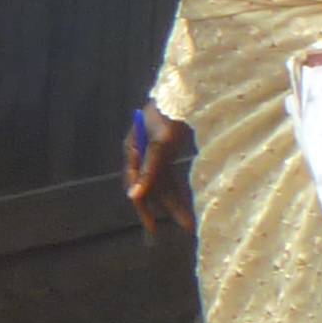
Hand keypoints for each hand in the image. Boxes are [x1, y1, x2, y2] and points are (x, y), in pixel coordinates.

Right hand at [125, 109, 193, 232]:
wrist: (181, 94)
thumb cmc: (167, 116)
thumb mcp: (160, 144)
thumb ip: (148, 170)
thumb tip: (135, 195)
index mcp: (132, 152)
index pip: (135, 185)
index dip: (143, 206)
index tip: (152, 226)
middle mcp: (140, 156)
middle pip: (150, 188)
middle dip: (165, 209)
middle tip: (181, 227)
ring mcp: (154, 155)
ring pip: (162, 185)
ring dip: (174, 203)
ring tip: (189, 222)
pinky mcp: (166, 153)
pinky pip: (170, 178)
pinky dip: (177, 191)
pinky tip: (186, 203)